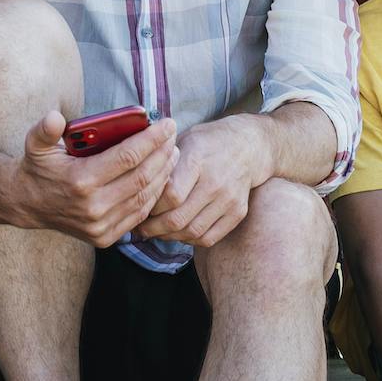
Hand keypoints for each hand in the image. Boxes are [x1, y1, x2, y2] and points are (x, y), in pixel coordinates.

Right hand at [1, 109, 178, 246]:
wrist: (27, 204)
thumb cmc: (38, 167)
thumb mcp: (35, 144)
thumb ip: (45, 129)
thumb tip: (56, 117)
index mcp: (80, 181)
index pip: (127, 157)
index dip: (151, 139)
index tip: (167, 123)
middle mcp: (93, 207)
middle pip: (142, 176)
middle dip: (162, 153)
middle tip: (173, 133)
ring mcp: (101, 225)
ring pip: (145, 197)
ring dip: (163, 173)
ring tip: (171, 151)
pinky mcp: (105, 237)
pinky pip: (138, 214)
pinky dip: (153, 194)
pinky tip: (161, 175)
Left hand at [136, 120, 266, 247]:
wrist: (248, 146)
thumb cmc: (207, 142)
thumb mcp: (182, 140)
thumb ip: (161, 162)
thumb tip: (132, 185)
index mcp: (197, 160)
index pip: (169, 196)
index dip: (150, 206)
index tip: (138, 206)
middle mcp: (215, 182)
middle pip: (178, 218)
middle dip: (153, 228)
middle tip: (140, 228)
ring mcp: (229, 199)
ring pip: (192, 232)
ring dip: (169, 237)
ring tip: (156, 232)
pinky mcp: (238, 212)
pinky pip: (209, 238)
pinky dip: (189, 240)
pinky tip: (179, 233)